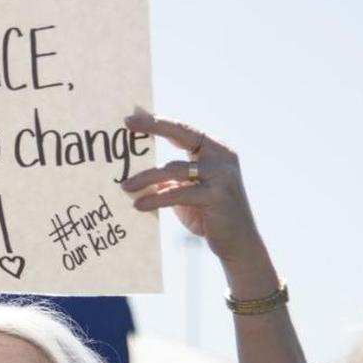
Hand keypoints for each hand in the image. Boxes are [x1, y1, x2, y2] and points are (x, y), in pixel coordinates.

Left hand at [121, 111, 266, 269]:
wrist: (237, 244)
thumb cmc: (207, 215)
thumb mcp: (183, 192)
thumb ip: (165, 178)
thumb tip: (130, 172)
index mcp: (215, 150)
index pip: (183, 130)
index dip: (157, 122)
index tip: (130, 118)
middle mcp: (222, 156)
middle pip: (183, 133)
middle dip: (154, 126)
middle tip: (127, 123)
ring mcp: (222, 175)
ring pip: (173, 168)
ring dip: (145, 177)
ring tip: (125, 187)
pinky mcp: (218, 195)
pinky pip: (178, 193)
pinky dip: (156, 198)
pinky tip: (139, 205)